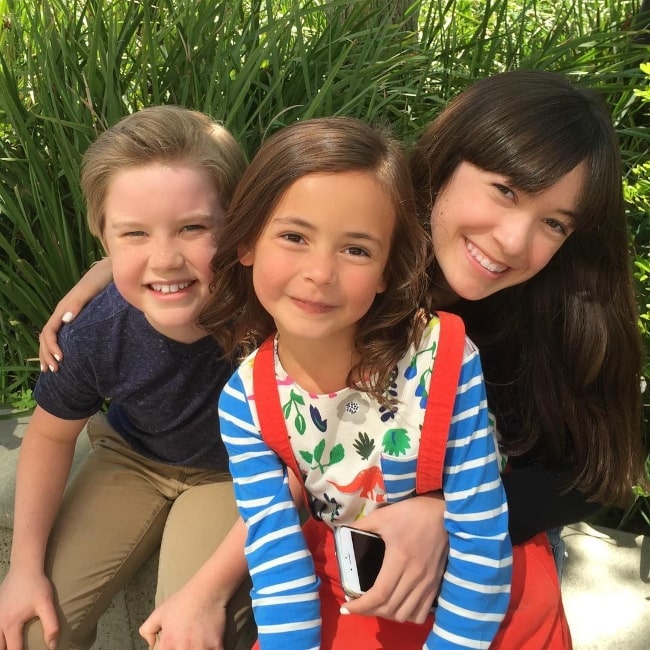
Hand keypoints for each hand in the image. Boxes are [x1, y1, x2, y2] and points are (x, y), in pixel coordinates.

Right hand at [0, 568, 58, 649]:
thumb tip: (53, 646)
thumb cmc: (37, 586)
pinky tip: (5, 635)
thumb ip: (51, 625)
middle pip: (0, 648)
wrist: (24, 568)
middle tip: (18, 648)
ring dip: (2, 644)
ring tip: (11, 644)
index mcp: (12, 625)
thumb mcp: (47, 605)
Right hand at [38, 258, 112, 371]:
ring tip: (53, 369)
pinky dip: (59, 346)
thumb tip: (65, 320)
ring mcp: (70, 314)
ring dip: (49, 353)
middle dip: (46, 354)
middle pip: (46, 336)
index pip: (48, 331)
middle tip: (53, 371)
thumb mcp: (90, 290)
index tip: (60, 360)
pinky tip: (64, 356)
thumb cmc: (102, 279)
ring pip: (52, 336)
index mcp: (63, 308)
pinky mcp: (79, 315)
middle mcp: (64, 312)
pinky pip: (63, 333)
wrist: (114, 270)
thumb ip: (78, 303)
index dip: (51, 347)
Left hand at [139, 582, 227, 649]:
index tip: (174, 646)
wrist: (207, 590)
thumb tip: (150, 644)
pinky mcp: (216, 645)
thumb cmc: (183, 601)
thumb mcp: (159, 612)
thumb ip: (148, 630)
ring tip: (198, 645)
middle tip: (186, 644)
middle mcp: (183, 648)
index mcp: (168, 644)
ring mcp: (201, 648)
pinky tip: (211, 646)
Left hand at [341, 493, 447, 623]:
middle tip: (356, 605)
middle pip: (389, 608)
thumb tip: (341, 531)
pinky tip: (396, 606)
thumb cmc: (411, 513)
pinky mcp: (436, 584)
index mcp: (399, 559)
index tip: (346, 608)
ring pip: (404, 614)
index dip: (360, 606)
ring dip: (386, 614)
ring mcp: (427, 583)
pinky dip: (406, 615)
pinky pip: (421, 613)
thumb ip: (361, 526)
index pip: (379, 594)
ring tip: (374, 605)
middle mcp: (415, 576)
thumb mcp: (382, 516)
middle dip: (368, 611)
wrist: (442, 513)